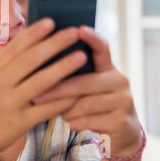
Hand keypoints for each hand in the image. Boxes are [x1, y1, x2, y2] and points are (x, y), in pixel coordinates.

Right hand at [0, 18, 87, 160]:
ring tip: (81, 57)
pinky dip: (63, 100)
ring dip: (63, 68)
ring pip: (41, 82)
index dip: (35, 33)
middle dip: (54, 44)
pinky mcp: (19, 122)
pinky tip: (78, 92)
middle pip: (31, 59)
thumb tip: (30, 40)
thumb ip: (6, 62)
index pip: (15, 46)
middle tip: (74, 33)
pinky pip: (45, 109)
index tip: (51, 21)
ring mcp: (9, 103)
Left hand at [33, 26, 142, 157]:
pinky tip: (70, 122)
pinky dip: (76, 122)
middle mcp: (119, 80)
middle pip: (85, 81)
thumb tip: (38, 61)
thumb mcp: (85, 86)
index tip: (79, 29)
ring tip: (55, 112)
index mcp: (107, 67)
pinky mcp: (122, 121)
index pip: (102, 48)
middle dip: (57, 89)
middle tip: (35, 96)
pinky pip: (92, 120)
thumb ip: (70, 74)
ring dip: (66, 109)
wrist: (120, 131)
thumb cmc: (91, 103)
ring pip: (87, 103)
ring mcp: (124, 101)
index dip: (92, 38)